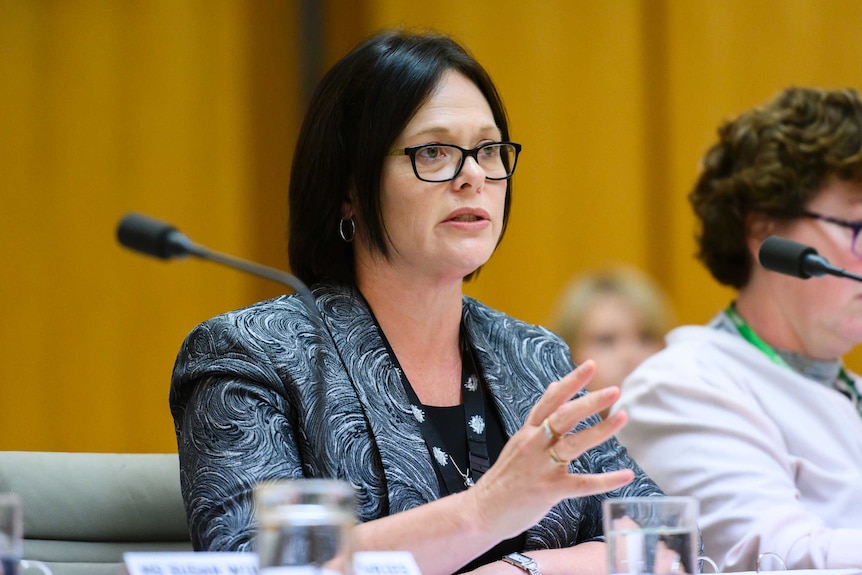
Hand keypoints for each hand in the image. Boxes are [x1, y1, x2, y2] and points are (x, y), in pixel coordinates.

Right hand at [464, 360, 634, 539]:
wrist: (483, 511)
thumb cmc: (504, 477)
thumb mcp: (518, 440)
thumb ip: (538, 417)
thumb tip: (554, 388)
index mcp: (527, 431)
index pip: (550, 400)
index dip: (570, 382)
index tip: (590, 365)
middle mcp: (533, 444)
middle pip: (563, 416)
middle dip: (589, 402)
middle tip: (614, 389)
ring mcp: (541, 467)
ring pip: (574, 443)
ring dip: (600, 430)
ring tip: (622, 416)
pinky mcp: (549, 490)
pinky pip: (582, 483)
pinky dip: (606, 480)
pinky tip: (626, 475)